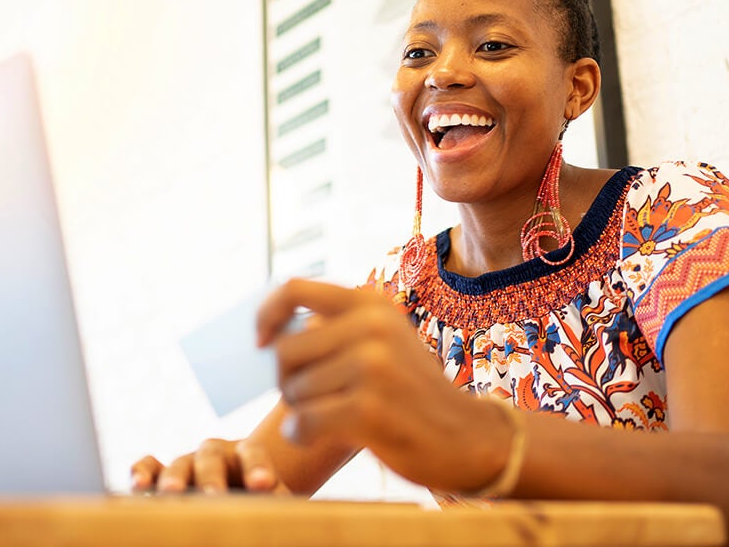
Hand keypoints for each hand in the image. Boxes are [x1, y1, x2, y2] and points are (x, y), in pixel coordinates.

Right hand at [130, 438, 288, 493]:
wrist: (237, 486)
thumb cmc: (259, 494)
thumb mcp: (273, 496)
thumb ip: (278, 500)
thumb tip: (286, 515)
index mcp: (247, 453)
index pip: (253, 452)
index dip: (258, 467)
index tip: (264, 485)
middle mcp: (216, 452)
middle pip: (212, 457)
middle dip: (212, 477)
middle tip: (214, 496)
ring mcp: (188, 460)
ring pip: (179, 463)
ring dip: (174, 477)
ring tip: (171, 492)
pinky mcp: (164, 472)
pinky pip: (150, 465)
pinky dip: (142, 471)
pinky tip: (138, 485)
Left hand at [256, 278, 511, 491]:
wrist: (468, 438)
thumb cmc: (412, 392)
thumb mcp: (384, 341)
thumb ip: (337, 329)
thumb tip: (267, 333)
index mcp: (372, 303)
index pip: (294, 289)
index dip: (266, 315)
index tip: (260, 342)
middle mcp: (373, 327)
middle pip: (284, 351)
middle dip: (285, 380)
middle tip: (306, 398)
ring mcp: (373, 367)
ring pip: (293, 391)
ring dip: (298, 412)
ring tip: (328, 418)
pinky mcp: (369, 410)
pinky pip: (302, 422)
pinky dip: (300, 434)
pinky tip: (315, 437)